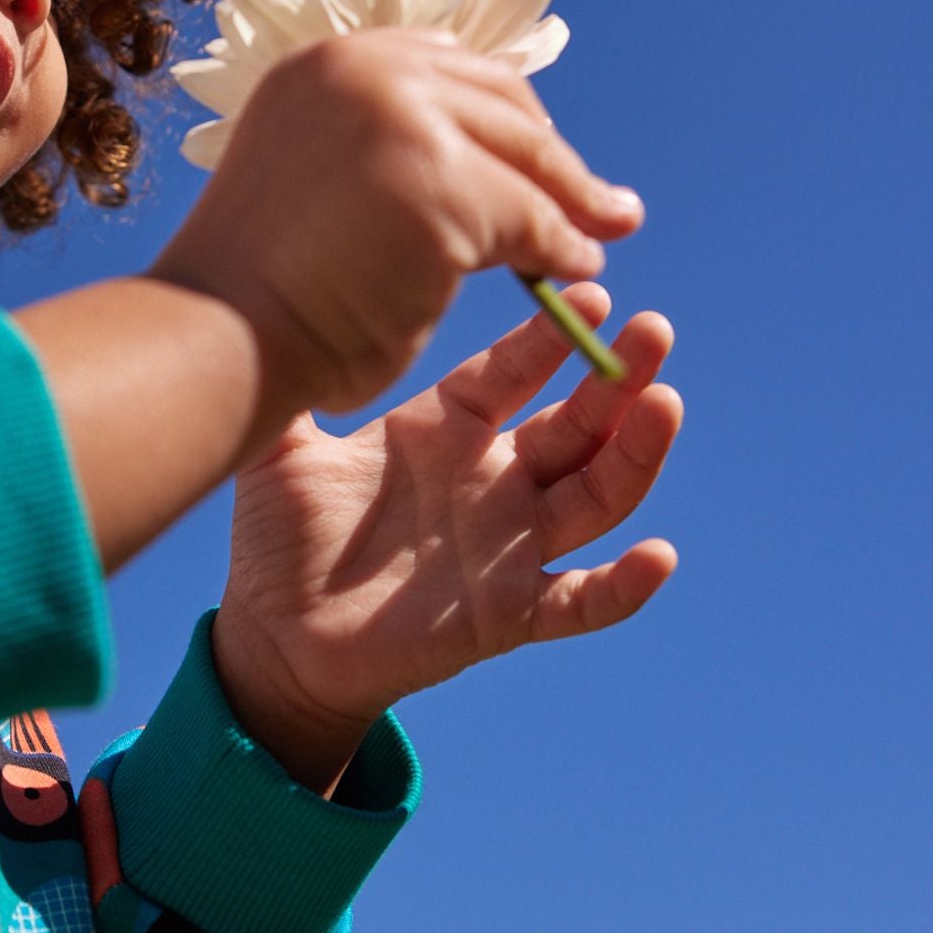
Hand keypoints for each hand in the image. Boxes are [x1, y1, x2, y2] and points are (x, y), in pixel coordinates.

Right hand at [153, 29, 643, 418]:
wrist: (217, 336)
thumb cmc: (255, 290)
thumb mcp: (312, 184)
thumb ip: (379, 154)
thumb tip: (479, 169)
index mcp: (325, 63)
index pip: (445, 65)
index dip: (501, 114)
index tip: (536, 155)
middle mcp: (363, 68)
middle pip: (498, 101)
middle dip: (552, 156)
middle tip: (601, 201)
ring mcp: (402, 117)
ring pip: (522, 158)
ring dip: (571, 202)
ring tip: (600, 237)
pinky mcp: (441, 182)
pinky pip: (531, 218)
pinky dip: (561, 247)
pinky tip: (574, 271)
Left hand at [209, 285, 680, 789]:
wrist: (274, 639)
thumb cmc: (278, 541)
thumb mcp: (278, 452)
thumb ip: (288, 384)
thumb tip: (266, 304)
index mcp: (446, 430)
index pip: (513, 372)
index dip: (550, 339)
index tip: (589, 293)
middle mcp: (492, 480)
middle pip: (576, 425)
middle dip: (618, 379)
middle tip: (653, 330)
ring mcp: (508, 546)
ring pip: (595, 497)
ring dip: (637, 456)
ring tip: (666, 404)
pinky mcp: (509, 614)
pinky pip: (580, 602)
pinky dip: (623, 587)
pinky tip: (658, 557)